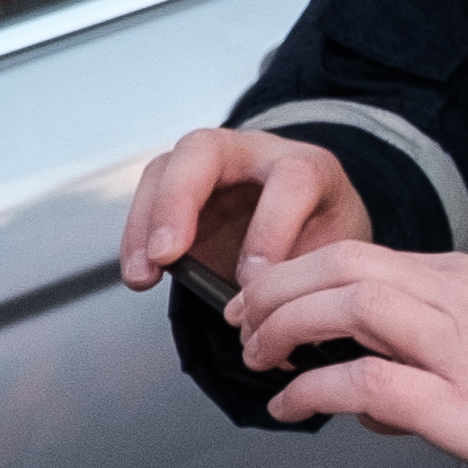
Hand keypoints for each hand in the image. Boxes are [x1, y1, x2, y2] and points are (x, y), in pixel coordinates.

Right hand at [118, 127, 372, 291]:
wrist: (307, 227)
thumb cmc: (321, 241)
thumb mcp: (331, 257)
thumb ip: (306, 277)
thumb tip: (274, 318)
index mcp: (309, 167)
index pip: (291, 178)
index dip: (271, 228)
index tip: (253, 280)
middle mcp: (254, 153)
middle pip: (206, 149)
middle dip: (179, 200)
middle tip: (167, 254)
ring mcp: (210, 164)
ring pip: (165, 168)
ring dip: (146, 222)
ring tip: (144, 275)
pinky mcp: (178, 185)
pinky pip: (146, 196)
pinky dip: (135, 237)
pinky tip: (139, 273)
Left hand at [227, 242, 467, 467]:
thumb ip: (442, 358)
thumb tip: (376, 403)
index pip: (369, 254)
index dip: (302, 272)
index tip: (267, 298)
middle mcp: (466, 298)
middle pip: (343, 263)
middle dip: (276, 287)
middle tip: (240, 320)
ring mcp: (465, 349)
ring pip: (347, 304)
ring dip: (285, 326)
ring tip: (255, 356)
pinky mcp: (467, 406)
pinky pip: (367, 382)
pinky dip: (315, 389)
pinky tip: (291, 406)